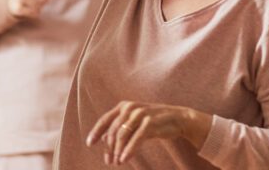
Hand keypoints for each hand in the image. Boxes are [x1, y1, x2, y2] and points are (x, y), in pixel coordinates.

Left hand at [86, 101, 211, 164]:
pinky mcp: (151, 122)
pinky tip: (124, 159)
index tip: (89, 144)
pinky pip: (136, 138)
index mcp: (124, 106)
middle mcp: (130, 108)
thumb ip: (121, 129)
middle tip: (109, 161)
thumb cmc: (155, 121)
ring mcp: (140, 114)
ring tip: (116, 162)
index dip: (96, 132)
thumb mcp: (135, 123)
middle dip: (109, 147)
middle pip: (113, 130)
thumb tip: (104, 141)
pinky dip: (129, 150)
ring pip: (123, 134)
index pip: (105, 120)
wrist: (179, 118)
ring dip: (117, 150)